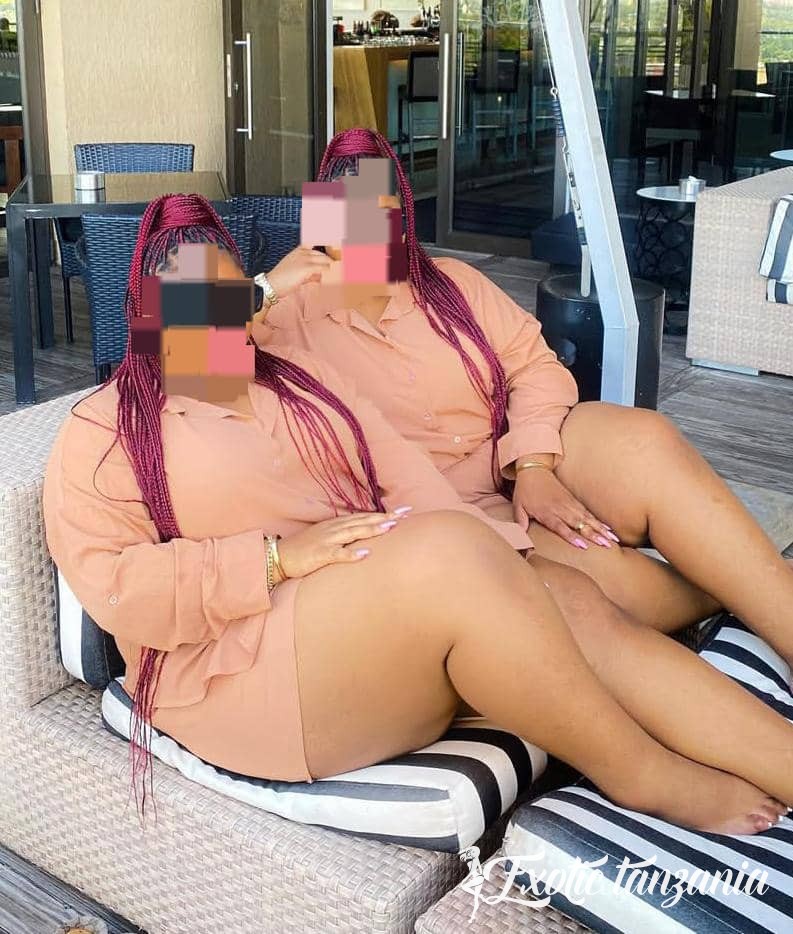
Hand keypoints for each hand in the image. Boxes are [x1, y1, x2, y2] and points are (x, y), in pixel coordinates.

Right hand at [266, 246, 332, 298]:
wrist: (271, 284)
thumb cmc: (281, 280)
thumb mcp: (295, 272)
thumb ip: (308, 273)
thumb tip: (318, 277)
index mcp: (298, 251)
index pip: (316, 248)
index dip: (324, 255)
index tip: (330, 261)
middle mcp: (302, 252)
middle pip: (323, 254)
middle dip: (329, 261)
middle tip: (334, 269)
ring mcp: (305, 259)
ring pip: (325, 260)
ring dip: (330, 267)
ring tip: (333, 274)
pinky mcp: (307, 267)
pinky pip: (323, 268)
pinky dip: (328, 272)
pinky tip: (329, 277)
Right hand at [277, 507, 411, 578]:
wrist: (280, 556)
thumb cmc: (306, 549)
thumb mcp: (328, 538)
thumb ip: (346, 535)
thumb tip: (366, 537)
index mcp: (338, 525)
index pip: (365, 517)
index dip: (385, 514)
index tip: (405, 512)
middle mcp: (335, 529)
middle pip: (363, 521)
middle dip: (385, 518)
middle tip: (405, 516)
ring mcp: (327, 540)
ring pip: (353, 533)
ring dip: (372, 529)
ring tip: (390, 527)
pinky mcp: (320, 554)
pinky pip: (337, 554)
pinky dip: (351, 554)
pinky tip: (364, 554)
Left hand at [512, 470, 618, 549]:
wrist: (534, 470)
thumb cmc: (525, 491)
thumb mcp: (518, 507)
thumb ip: (521, 522)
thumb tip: (520, 537)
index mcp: (547, 513)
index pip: (561, 527)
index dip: (572, 536)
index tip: (584, 545)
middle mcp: (561, 509)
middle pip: (580, 524)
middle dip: (594, 535)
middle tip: (607, 545)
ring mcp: (569, 504)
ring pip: (588, 519)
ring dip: (601, 529)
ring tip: (613, 540)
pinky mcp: (573, 500)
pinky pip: (588, 512)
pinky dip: (598, 521)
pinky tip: (608, 528)